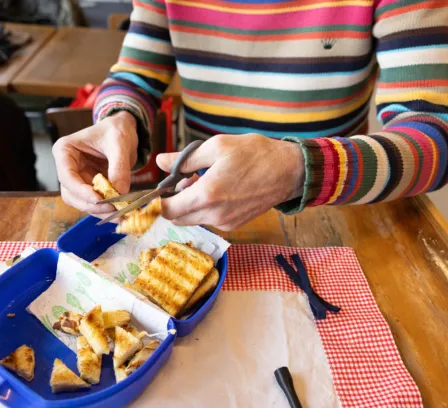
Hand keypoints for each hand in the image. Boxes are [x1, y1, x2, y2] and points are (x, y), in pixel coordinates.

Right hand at [52, 111, 137, 215]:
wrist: (123, 131)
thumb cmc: (116, 129)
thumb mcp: (119, 142)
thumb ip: (119, 167)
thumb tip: (119, 192)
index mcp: (65, 151)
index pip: (66, 176)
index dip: (81, 191)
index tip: (99, 199)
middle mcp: (67, 167)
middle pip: (72, 194)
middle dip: (92, 204)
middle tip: (113, 208)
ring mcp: (78, 179)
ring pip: (82, 203)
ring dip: (99, 211)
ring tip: (119, 213)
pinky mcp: (90, 188)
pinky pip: (94, 203)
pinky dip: (106, 210)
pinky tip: (120, 213)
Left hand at [157, 134, 304, 230]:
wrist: (288, 171)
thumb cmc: (254, 154)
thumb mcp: (217, 146)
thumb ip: (184, 158)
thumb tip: (160, 161)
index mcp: (207, 194)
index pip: (167, 209)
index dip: (159, 199)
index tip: (163, 185)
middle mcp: (214, 214)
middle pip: (177, 218)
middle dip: (174, 200)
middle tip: (185, 179)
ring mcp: (225, 223)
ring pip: (192, 219)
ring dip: (189, 204)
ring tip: (203, 180)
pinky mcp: (234, 225)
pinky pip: (208, 220)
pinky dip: (205, 208)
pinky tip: (217, 189)